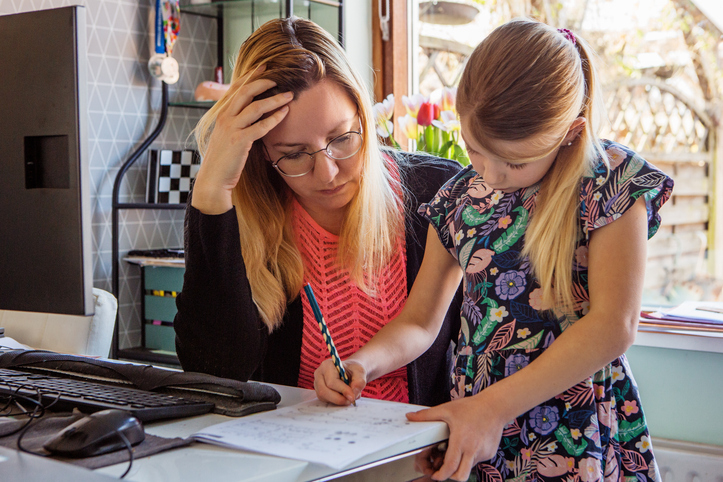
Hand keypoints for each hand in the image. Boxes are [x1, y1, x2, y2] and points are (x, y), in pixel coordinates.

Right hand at [192, 64, 293, 213]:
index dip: (249, 76)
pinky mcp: (239, 141)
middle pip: (245, 92)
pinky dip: (274, 118)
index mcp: (221, 113)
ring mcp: (231, 128)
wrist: (213, 178)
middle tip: (278, 77)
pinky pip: (260, 126)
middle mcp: (225, 117)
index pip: (235, 88)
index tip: (264, 66)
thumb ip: (235, 121)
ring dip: (274, 99)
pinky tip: (285, 113)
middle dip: (262, 82)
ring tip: (289, 95)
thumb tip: (249, 113)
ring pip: (255, 107)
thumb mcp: (225, 134)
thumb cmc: (223, 158)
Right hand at [314, 358, 365, 405]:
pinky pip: (325, 400)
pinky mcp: (319, 392)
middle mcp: (319, 374)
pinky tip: (343, 396)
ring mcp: (317, 383)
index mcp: (327, 365)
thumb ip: (359, 382)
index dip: (342, 390)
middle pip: (324, 391)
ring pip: (324, 397)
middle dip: (339, 398)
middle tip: (351, 400)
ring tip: (349, 397)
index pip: (331, 381)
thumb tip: (353, 394)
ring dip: (338, 400)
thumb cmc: (354, 370)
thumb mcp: (360, 373)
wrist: (351, 372)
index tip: (352, 397)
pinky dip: (336, 401)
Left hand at [406, 394, 507, 480]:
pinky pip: (477, 460)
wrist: (495, 406)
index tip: (435, 475)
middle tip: (444, 470)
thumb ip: (427, 415)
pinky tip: (467, 445)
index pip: (450, 467)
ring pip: (469, 468)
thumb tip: (410, 416)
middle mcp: (473, 449)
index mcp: (461, 440)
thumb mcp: (447, 409)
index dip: (441, 475)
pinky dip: (470, 458)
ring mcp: (483, 453)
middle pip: (461, 475)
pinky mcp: (490, 453)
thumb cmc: (472, 407)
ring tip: (455, 453)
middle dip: (450, 476)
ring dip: (460, 466)